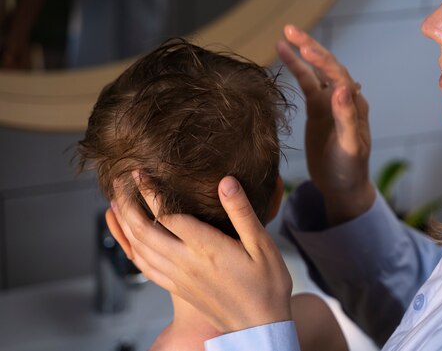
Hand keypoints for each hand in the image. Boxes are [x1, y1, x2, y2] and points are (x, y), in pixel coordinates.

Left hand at [111, 175, 292, 333]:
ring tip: (116, 204)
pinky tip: (128, 240)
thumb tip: (226, 182)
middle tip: (120, 182)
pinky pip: (145, 268)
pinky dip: (130, 249)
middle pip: (143, 230)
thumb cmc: (266, 284)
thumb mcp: (262, 244)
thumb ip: (241, 212)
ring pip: (139, 248)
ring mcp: (178, 277)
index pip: (166, 214)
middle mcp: (185, 262)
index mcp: (205, 248)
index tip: (139, 172)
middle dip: (128, 203)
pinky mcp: (178, 287)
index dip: (149, 191)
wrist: (259, 327)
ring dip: (124, 224)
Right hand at [277, 25, 375, 223]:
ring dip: (302, 52)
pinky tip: (282, 54)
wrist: (343, 186)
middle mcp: (344, 98)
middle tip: (290, 30)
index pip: (339, 76)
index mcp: (355, 104)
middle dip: (310, 47)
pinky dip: (296, 68)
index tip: (306, 51)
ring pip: (315, 71)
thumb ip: (347, 118)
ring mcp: (329, 102)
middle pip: (327, 65)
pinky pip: (306, 84)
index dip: (323, 62)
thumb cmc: (351, 169)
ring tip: (285, 35)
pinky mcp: (317, 109)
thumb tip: (341, 88)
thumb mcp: (351, 146)